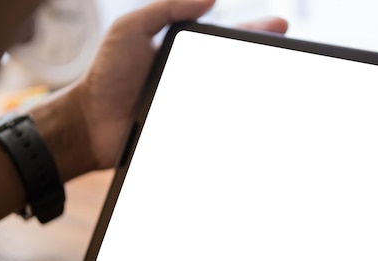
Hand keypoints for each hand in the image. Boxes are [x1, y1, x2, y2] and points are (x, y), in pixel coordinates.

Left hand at [34, 0, 287, 181]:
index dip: (255, 31)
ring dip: (257, 94)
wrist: (89, 122)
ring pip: (233, 99)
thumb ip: (166, 9)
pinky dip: (235, 125)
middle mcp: (194, 78)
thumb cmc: (107, 74)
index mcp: (184, 50)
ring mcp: (194, 106)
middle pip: (237, 68)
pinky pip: (218, 128)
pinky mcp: (190, 131)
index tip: (280, 26)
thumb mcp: (130, 29)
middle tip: (288, 55)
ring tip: (281, 87)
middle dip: (266, 61)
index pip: (227, 38)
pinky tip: (258, 122)